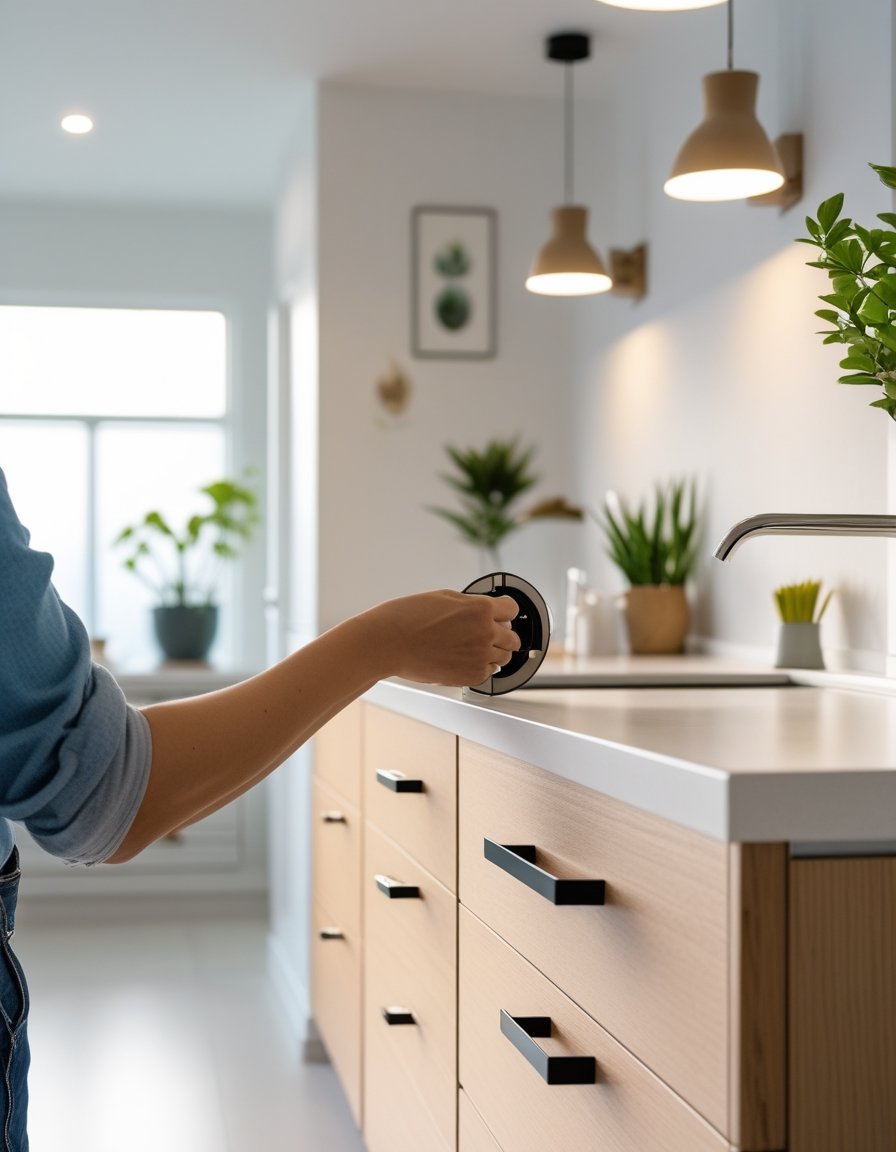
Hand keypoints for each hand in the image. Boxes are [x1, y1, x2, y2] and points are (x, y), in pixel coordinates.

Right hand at [366, 589, 520, 685]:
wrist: (388, 642)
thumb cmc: (409, 617)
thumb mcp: (446, 597)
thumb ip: (472, 605)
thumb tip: (485, 612)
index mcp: (481, 609)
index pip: (512, 609)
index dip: (504, 611)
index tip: (501, 614)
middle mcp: (485, 633)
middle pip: (512, 637)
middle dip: (501, 633)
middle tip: (487, 632)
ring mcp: (479, 657)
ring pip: (504, 657)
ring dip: (493, 651)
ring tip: (473, 647)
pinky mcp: (470, 676)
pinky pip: (489, 672)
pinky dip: (481, 666)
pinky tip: (466, 659)